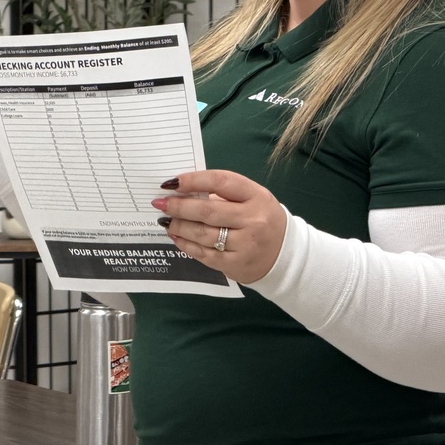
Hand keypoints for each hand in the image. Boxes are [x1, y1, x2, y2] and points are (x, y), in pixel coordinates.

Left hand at [151, 170, 287, 284]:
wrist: (284, 255)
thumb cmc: (262, 219)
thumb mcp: (253, 199)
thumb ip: (225, 194)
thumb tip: (185, 191)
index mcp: (256, 196)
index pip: (221, 182)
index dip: (194, 180)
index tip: (172, 182)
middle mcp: (253, 219)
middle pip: (208, 210)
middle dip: (179, 206)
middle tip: (160, 203)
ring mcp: (245, 244)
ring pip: (203, 234)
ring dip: (179, 226)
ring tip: (166, 221)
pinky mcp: (236, 264)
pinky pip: (204, 254)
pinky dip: (186, 244)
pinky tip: (176, 237)